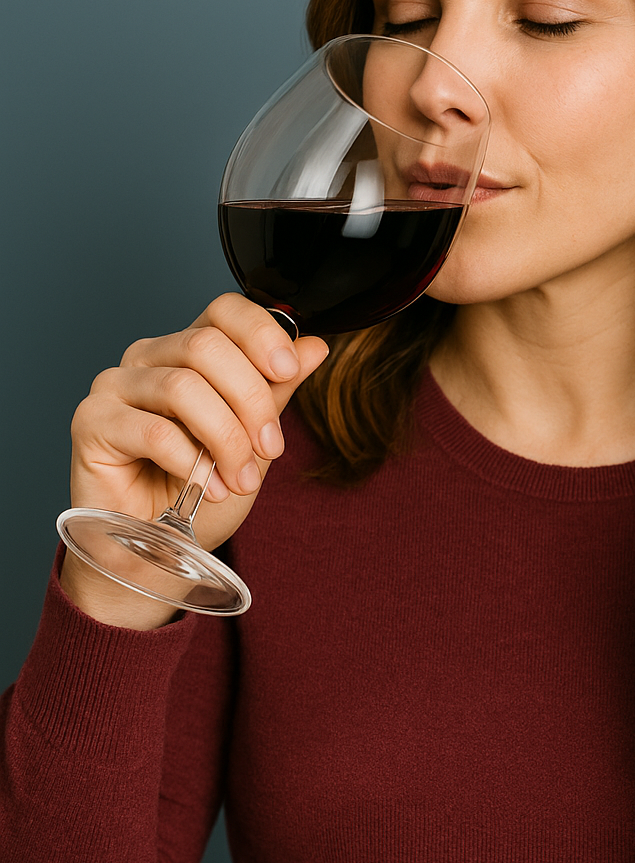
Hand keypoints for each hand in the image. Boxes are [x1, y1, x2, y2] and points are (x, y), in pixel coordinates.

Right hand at [60, 293, 328, 625]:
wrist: (157, 552)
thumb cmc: (200, 495)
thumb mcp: (253, 442)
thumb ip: (276, 393)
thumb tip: (314, 348)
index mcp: (188, 351)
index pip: (223, 310)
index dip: (260, 333)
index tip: (289, 371)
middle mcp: (148, 358)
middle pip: (206, 346)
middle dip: (251, 401)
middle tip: (269, 449)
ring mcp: (115, 386)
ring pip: (183, 387)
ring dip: (225, 439)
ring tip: (239, 480)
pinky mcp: (92, 422)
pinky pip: (154, 431)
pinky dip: (190, 464)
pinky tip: (205, 489)